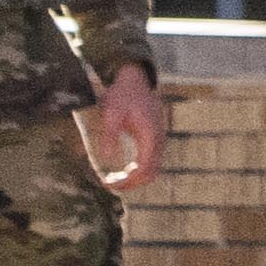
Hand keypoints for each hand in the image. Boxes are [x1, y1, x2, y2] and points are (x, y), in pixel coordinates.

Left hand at [79, 67, 166, 194]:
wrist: (136, 79)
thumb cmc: (123, 94)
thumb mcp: (111, 112)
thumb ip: (109, 135)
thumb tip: (106, 158)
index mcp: (150, 136)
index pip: (143, 169)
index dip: (128, 182)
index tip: (110, 185)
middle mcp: (158, 141)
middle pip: (151, 174)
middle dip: (132, 184)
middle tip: (111, 186)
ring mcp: (159, 140)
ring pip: (153, 169)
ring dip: (136, 179)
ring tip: (116, 181)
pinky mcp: (155, 139)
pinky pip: (151, 161)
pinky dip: (139, 170)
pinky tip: (123, 169)